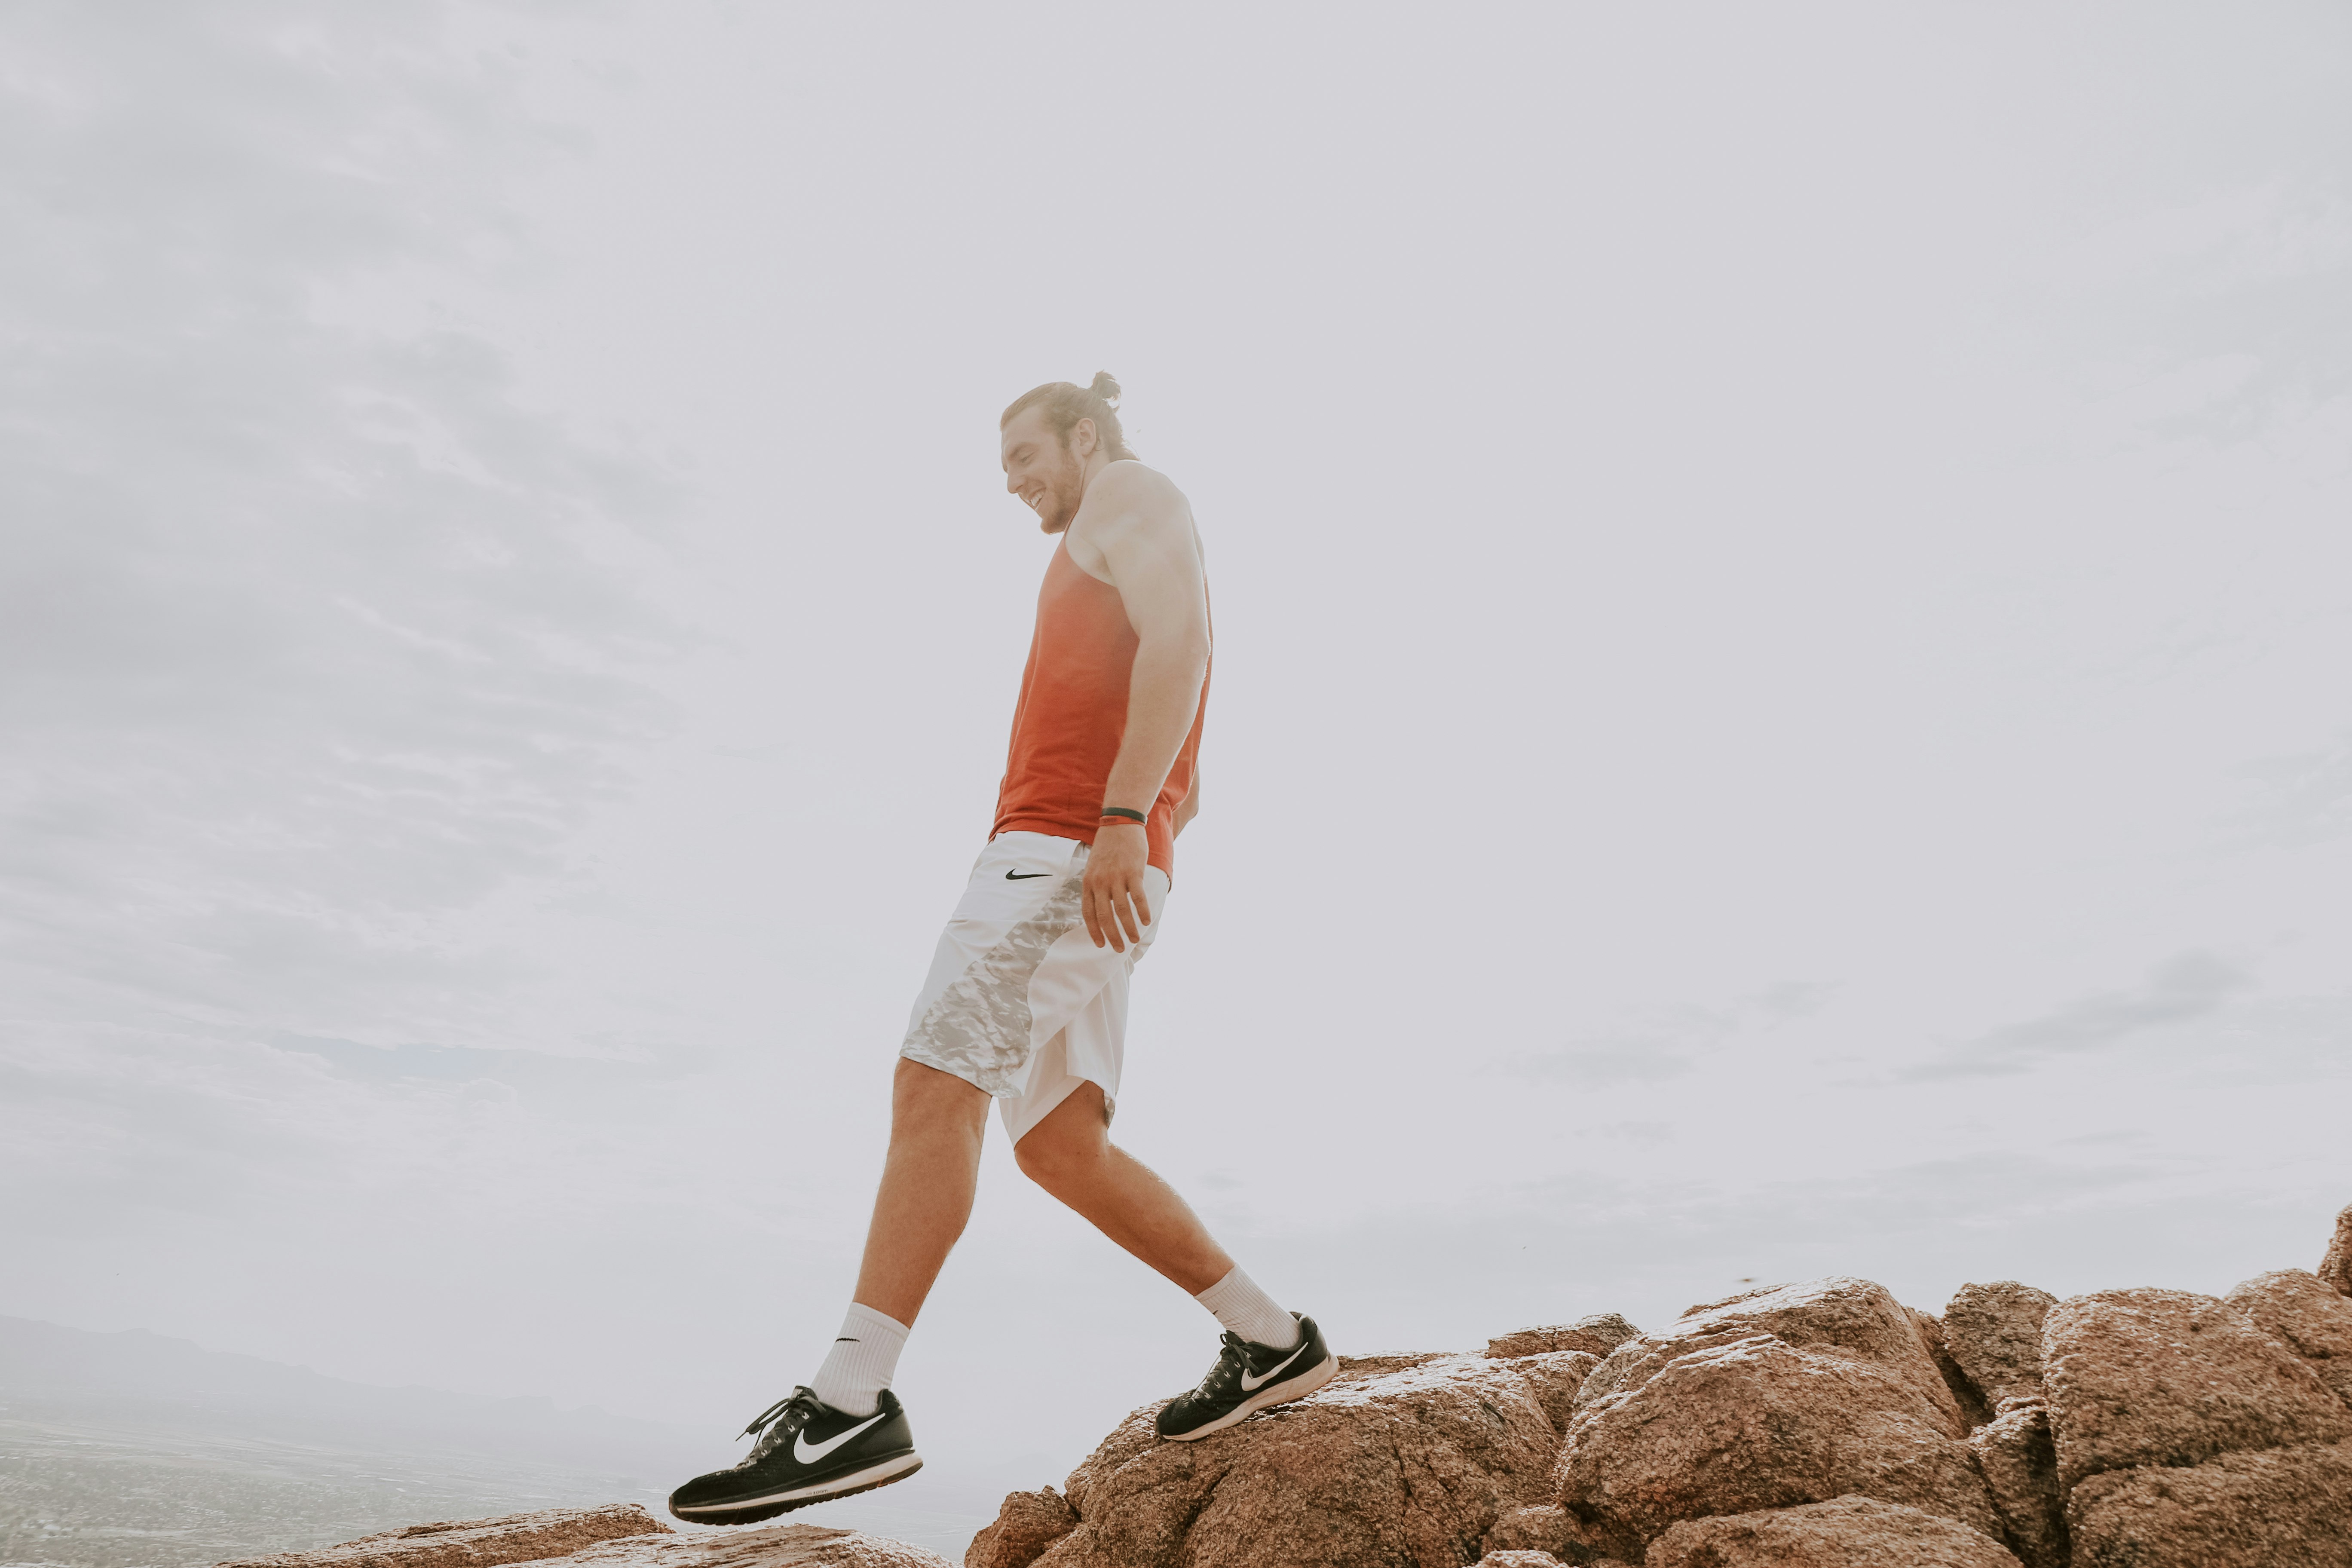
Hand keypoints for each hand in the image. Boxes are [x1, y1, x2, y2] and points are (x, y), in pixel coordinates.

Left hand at [1083, 821, 1151, 951]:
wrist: (1120, 823)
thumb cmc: (1108, 847)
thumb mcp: (1094, 867)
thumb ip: (1097, 887)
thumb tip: (1104, 908)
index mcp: (1088, 882)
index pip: (1089, 913)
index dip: (1094, 931)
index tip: (1100, 945)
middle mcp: (1100, 882)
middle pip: (1105, 916)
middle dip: (1112, 935)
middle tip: (1120, 949)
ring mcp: (1116, 877)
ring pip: (1122, 909)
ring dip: (1129, 927)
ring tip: (1135, 938)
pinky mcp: (1133, 871)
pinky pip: (1138, 896)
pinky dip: (1142, 911)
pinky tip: (1147, 921)